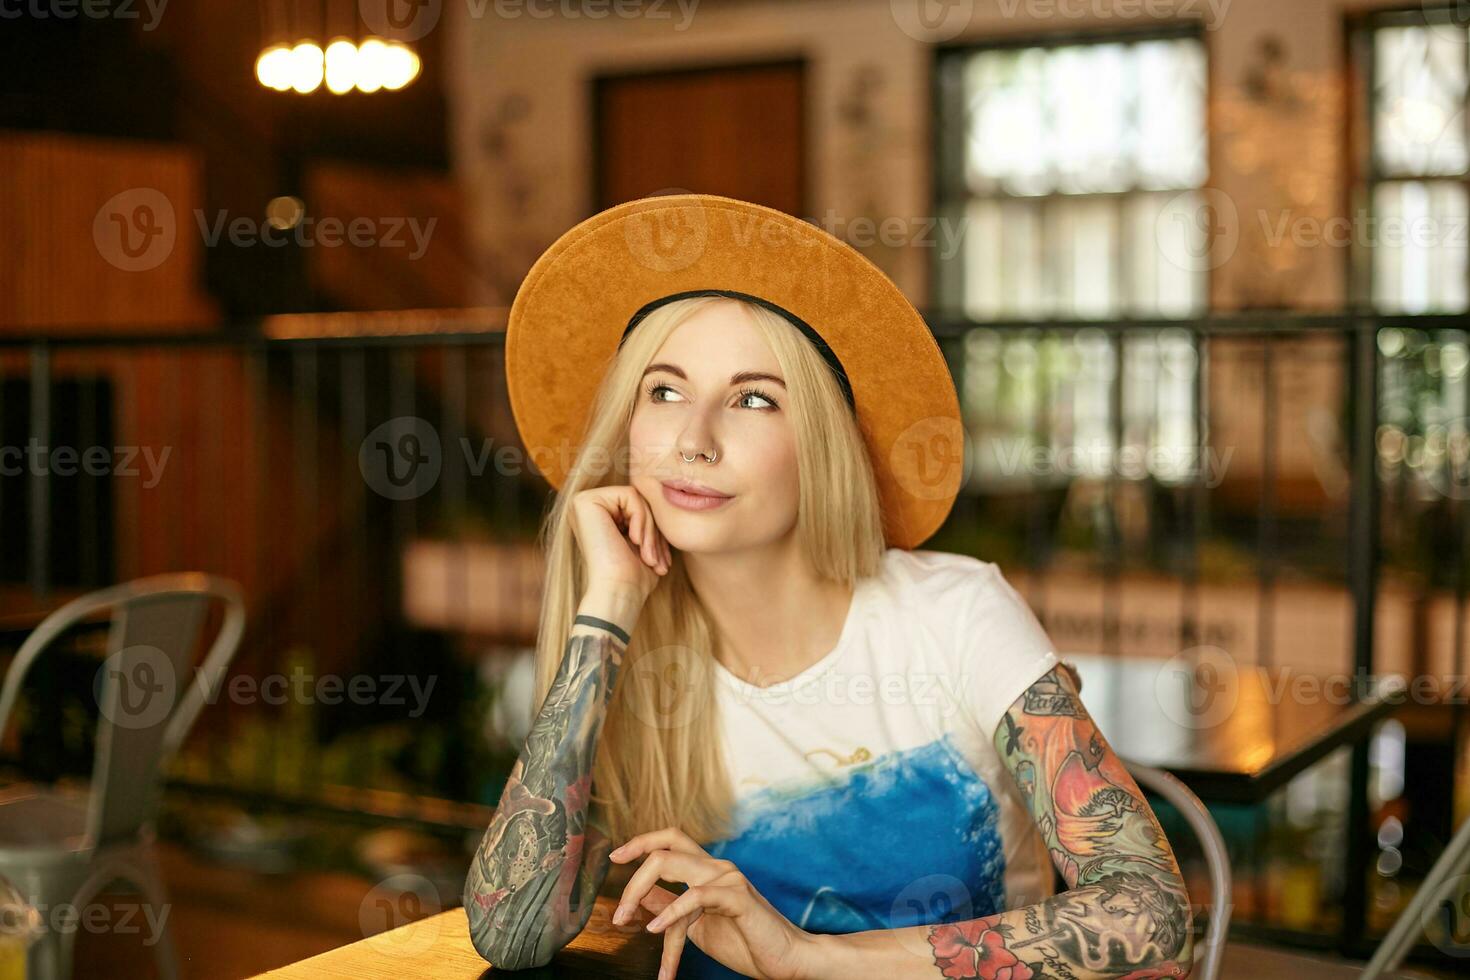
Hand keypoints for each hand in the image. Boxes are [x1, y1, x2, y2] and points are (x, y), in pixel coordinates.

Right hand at [570, 485, 671, 601]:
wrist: (617, 593)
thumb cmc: (632, 577)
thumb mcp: (644, 544)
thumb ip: (646, 519)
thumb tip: (664, 495)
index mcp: (594, 517)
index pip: (636, 507)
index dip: (653, 530)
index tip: (659, 559)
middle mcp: (584, 507)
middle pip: (636, 501)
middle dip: (653, 530)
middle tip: (656, 560)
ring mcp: (581, 502)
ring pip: (636, 498)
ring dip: (650, 529)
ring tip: (649, 557)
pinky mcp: (585, 501)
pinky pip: (630, 495)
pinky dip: (642, 519)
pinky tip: (634, 541)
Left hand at [609, 827, 819, 979]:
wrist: (787, 960)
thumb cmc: (746, 943)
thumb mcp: (697, 926)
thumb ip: (671, 907)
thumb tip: (641, 898)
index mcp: (707, 871)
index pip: (670, 839)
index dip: (640, 842)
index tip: (614, 856)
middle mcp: (717, 867)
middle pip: (664, 849)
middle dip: (632, 878)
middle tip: (618, 913)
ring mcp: (728, 879)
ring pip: (672, 865)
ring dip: (639, 894)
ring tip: (625, 923)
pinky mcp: (738, 897)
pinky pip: (696, 896)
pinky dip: (671, 912)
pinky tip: (655, 929)